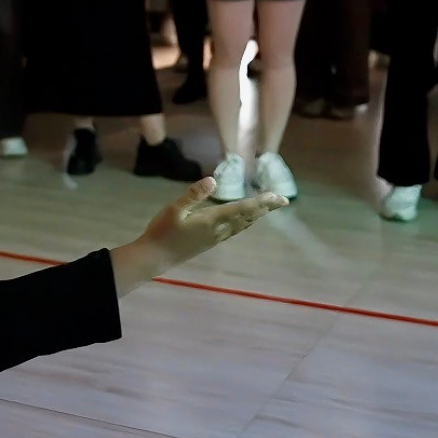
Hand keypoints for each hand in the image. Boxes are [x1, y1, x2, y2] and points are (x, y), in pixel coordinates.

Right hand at [110, 179, 288, 292]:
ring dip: (257, 215)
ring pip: (242, 225)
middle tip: (282, 200)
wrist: (156, 257)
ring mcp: (215, 238)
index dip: (261, 202)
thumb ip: (194, 195)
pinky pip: (234, 229)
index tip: (277, 197)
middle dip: (265, 208)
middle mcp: (218, 230)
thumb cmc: (162, 232)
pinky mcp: (210, 241)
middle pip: (247, 218)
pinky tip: (245, 220)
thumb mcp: (174, 209)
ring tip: (268, 207)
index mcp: (212, 220)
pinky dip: (245, 221)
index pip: (242, 209)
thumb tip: (213, 180)